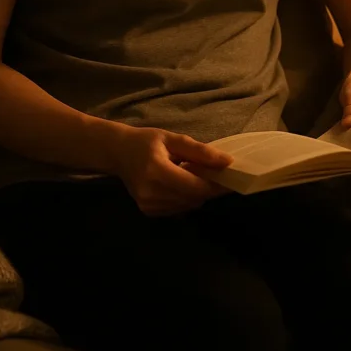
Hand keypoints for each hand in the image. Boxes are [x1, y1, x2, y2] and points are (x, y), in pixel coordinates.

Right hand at [112, 125, 233, 216]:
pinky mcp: (148, 212)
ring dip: (197, 193)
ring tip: (192, 175)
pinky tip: (180, 184)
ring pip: (188, 205)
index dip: (217, 185)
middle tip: (213, 172)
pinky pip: (178, 209)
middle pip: (194, 198)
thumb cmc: (146, 142)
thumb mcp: (173, 139)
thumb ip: (200, 151)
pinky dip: (185, 198)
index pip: (195, 187)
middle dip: (208, 188)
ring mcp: (148, 205)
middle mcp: (151, 193)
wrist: (118, 153)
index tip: (232, 177)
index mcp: (156, 172)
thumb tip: (227, 162)